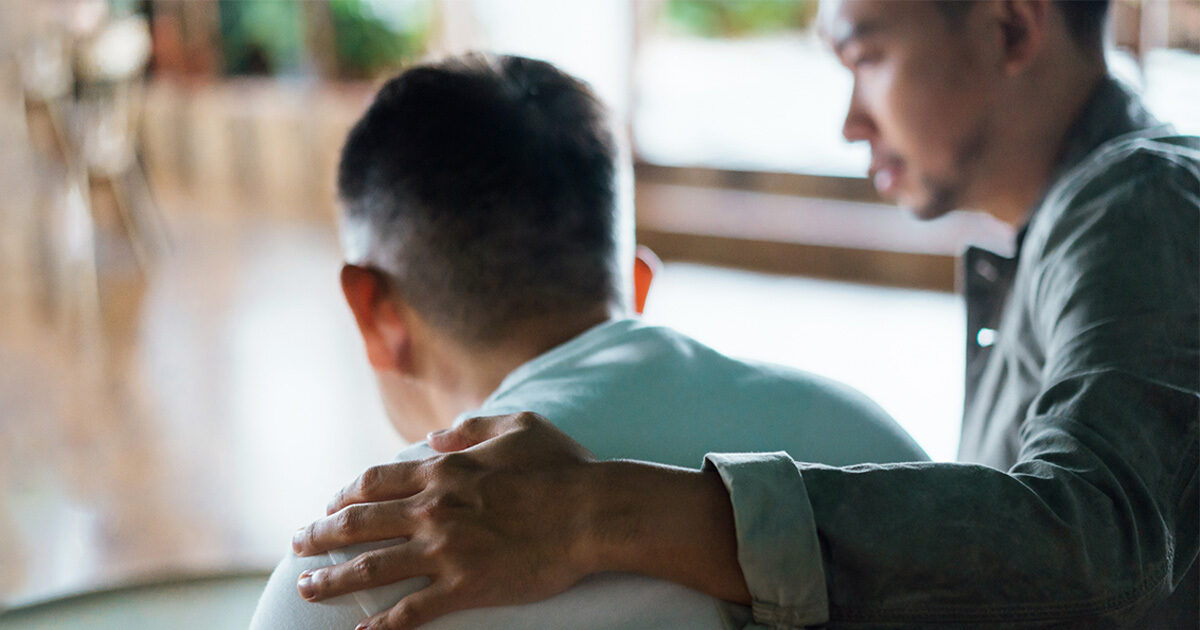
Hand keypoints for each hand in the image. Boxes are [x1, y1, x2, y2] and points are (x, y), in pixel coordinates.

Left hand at [291, 412, 600, 628]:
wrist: (593, 513)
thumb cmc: (563, 468)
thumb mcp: (519, 426)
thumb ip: (472, 427)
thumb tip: (437, 434)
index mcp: (444, 471)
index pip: (375, 482)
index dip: (345, 494)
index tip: (330, 504)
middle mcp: (433, 509)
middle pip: (358, 523)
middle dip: (320, 535)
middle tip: (298, 545)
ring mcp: (446, 550)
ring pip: (371, 567)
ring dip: (332, 579)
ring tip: (306, 588)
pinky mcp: (465, 586)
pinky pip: (410, 610)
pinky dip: (381, 625)